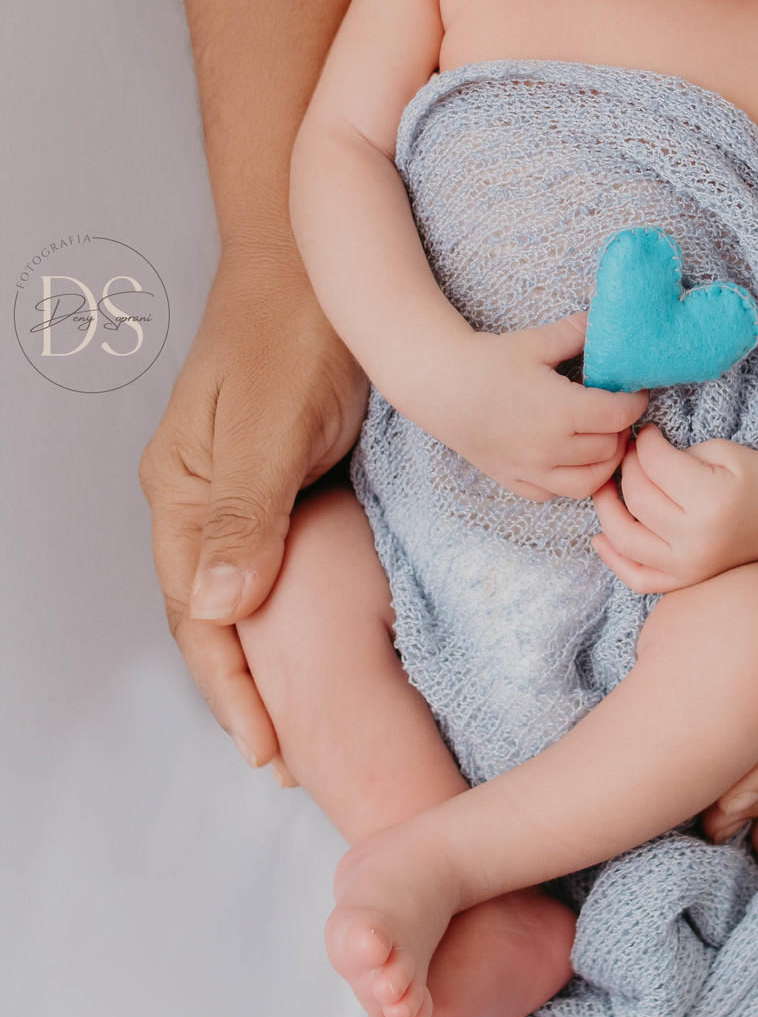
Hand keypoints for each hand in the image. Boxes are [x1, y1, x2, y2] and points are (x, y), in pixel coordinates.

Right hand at [139, 244, 366, 772]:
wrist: (317, 260)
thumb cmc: (296, 327)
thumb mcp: (274, 422)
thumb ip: (246, 511)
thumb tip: (221, 608)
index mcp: (181, 493)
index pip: (199, 617)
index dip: (232, 689)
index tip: (267, 749)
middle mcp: (197, 498)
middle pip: (210, 616)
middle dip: (241, 690)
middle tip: (286, 756)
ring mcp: (234, 487)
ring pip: (238, 594)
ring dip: (261, 658)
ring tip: (295, 716)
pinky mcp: (274, 475)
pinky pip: (268, 559)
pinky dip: (285, 610)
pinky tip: (310, 635)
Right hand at [418, 311, 647, 501]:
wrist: (439, 384)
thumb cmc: (486, 361)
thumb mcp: (536, 342)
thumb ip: (578, 333)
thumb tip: (606, 323)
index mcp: (561, 411)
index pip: (619, 416)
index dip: (636, 403)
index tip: (636, 393)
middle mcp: (549, 448)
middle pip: (610, 448)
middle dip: (621, 429)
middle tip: (617, 411)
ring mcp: (531, 469)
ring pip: (589, 481)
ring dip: (604, 461)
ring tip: (602, 439)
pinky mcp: (513, 479)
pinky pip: (555, 493)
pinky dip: (571, 481)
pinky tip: (570, 458)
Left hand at [591, 423, 757, 592]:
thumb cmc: (753, 473)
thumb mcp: (718, 450)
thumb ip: (673, 456)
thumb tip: (632, 456)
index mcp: (711, 501)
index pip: (655, 465)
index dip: (643, 442)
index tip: (645, 432)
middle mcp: (698, 539)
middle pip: (637, 498)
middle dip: (627, 467)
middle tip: (630, 453)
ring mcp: (690, 566)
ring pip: (626, 538)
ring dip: (607, 508)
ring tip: (607, 486)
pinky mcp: (686, 579)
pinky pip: (638, 578)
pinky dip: (614, 560)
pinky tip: (600, 537)